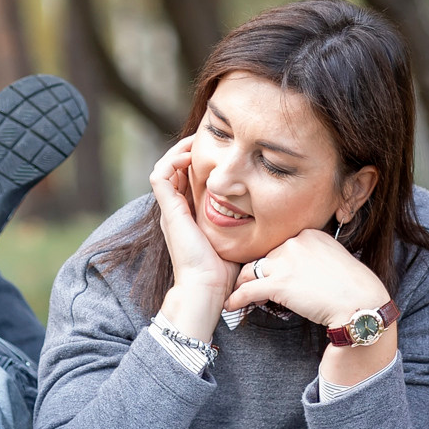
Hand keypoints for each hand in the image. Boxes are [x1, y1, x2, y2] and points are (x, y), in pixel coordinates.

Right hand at [148, 137, 238, 340]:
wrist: (207, 288)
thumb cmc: (225, 270)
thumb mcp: (237, 237)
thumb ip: (244, 223)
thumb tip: (268, 210)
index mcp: (190, 216)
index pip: (187, 180)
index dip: (197, 162)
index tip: (217, 151)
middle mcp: (177, 211)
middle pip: (174, 171)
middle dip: (188, 152)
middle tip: (206, 140)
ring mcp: (171, 211)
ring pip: (163, 169)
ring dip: (178, 152)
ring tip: (195, 143)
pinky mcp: (169, 211)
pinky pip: (160, 177)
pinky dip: (171, 162)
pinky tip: (190, 157)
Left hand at [224, 226, 390, 329]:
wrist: (361, 304)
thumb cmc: (353, 288)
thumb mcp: (335, 260)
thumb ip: (314, 258)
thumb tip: (299, 271)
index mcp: (308, 234)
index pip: (279, 246)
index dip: (272, 263)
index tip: (269, 274)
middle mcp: (294, 243)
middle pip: (263, 258)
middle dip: (257, 274)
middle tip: (252, 288)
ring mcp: (285, 262)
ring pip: (250, 271)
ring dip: (243, 284)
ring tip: (239, 295)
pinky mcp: (279, 283)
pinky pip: (247, 290)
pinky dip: (236, 298)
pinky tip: (230, 305)